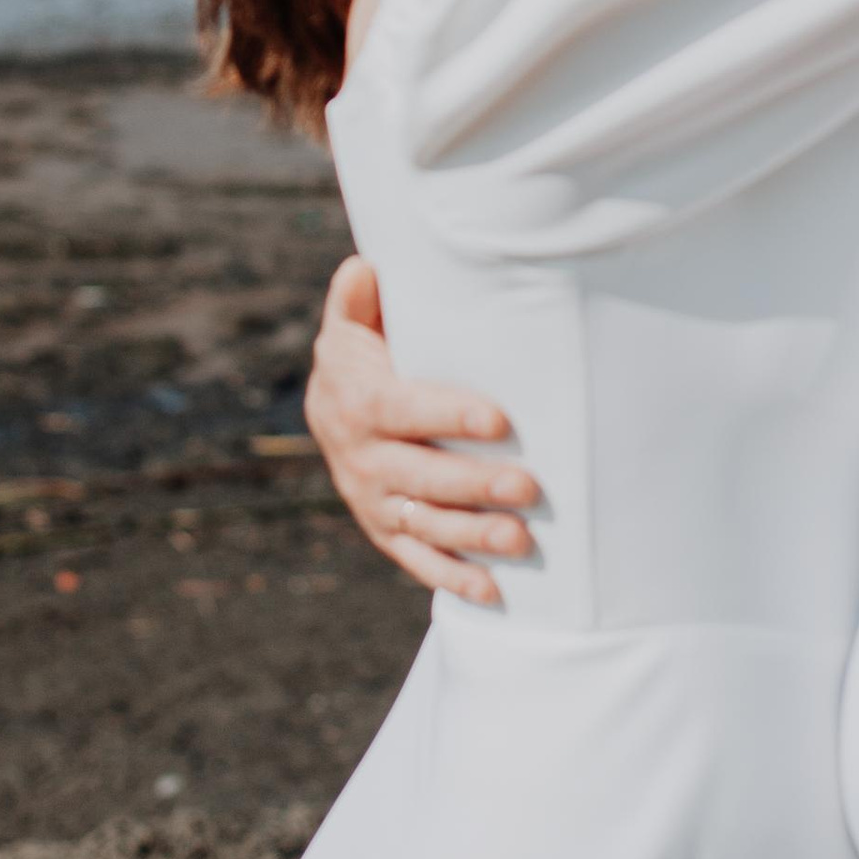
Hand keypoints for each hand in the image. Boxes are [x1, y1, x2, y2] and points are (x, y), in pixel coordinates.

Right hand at [302, 258, 539, 606]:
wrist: (328, 407)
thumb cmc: (366, 352)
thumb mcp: (355, 322)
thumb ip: (359, 299)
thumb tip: (365, 267)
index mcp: (359, 401)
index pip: (405, 410)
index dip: (450, 415)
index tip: (500, 420)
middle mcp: (361, 457)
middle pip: (421, 475)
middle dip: (475, 484)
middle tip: (529, 488)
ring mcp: (372, 499)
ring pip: (423, 523)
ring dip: (471, 535)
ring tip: (521, 540)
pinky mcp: (384, 530)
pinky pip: (416, 560)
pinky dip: (452, 579)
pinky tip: (495, 591)